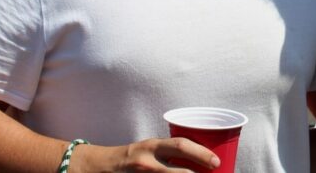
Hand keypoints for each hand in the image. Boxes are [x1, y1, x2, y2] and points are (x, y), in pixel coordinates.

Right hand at [71, 137, 219, 172]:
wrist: (98, 167)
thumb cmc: (131, 156)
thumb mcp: (150, 148)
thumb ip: (169, 152)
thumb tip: (201, 158)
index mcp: (152, 146)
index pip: (180, 145)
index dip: (201, 153)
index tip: (217, 162)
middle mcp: (146, 162)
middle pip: (178, 171)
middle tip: (216, 171)